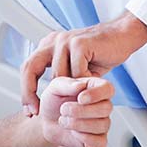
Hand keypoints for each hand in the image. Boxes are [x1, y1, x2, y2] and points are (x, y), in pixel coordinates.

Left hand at [20, 12, 146, 115]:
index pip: (27, 68)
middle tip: (37, 110)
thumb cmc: (99, 53)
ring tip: (78, 98)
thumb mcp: (75, 67)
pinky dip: (83, 83)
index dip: (26, 90)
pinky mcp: (79, 43)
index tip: (29, 110)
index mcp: (49, 46)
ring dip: (68, 91)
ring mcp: (65, 40)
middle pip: (30, 67)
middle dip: (29, 92)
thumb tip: (48, 97)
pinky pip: (76, 72)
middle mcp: (53, 41)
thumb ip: (62, 76)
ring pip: (57, 75)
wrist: (121, 36)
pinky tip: (91, 85)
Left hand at [37, 77, 113, 146]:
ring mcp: (102, 123)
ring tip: (63, 120)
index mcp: (94, 88)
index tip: (80, 98)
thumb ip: (66, 84)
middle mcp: (102, 105)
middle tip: (63, 109)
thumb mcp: (55, 88)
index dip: (96, 94)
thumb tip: (81, 85)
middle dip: (81, 110)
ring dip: (77, 124)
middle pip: (106, 108)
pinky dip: (83, 137)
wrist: (47, 122)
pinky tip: (73, 132)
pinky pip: (99, 141)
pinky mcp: (98, 140)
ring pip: (101, 125)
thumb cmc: (54, 102)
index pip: (107, 88)